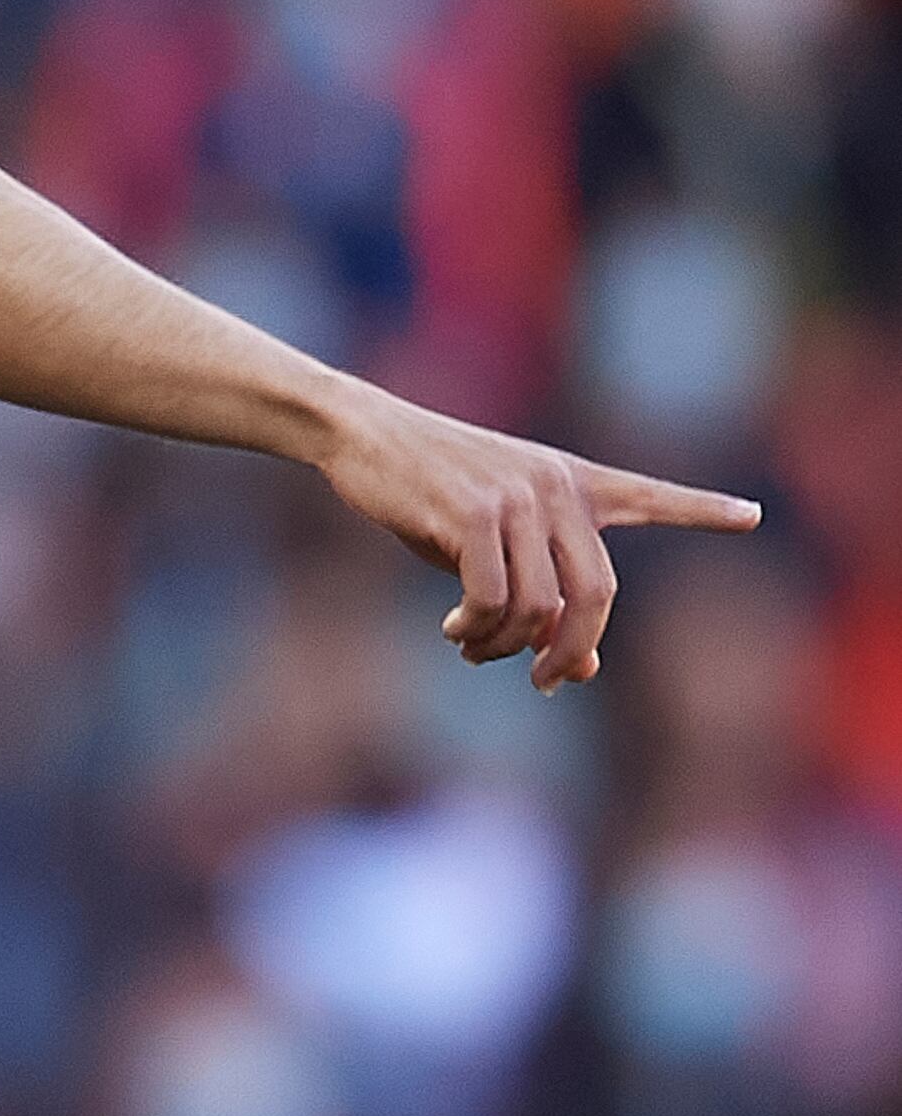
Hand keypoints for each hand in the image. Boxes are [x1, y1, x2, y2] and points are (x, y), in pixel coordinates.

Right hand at [309, 384, 759, 689]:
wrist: (364, 434)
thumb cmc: (426, 491)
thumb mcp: (492, 544)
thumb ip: (543, 597)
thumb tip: (581, 673)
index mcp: (571, 482)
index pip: (649, 494)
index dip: (702, 508)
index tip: (751, 516)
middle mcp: (557, 487)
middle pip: (595, 594)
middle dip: (569, 652)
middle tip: (541, 681)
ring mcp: (518, 498)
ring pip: (540, 606)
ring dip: (505, 646)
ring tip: (472, 647)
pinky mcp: (473, 513)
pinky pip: (493, 598)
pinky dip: (476, 629)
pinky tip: (455, 629)